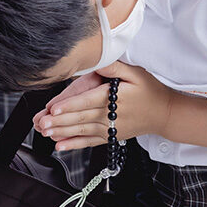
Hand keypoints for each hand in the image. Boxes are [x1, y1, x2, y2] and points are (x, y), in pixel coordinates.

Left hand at [34, 62, 172, 150]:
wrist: (164, 114)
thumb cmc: (150, 90)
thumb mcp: (135, 73)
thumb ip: (114, 67)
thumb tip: (98, 60)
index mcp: (113, 97)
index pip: (88, 101)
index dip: (70, 105)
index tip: (55, 108)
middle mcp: (110, 115)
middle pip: (81, 118)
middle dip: (59, 121)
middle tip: (42, 123)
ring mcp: (109, 128)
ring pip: (82, 131)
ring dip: (62, 132)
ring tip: (46, 132)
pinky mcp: (110, 136)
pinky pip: (89, 142)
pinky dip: (74, 144)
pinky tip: (60, 146)